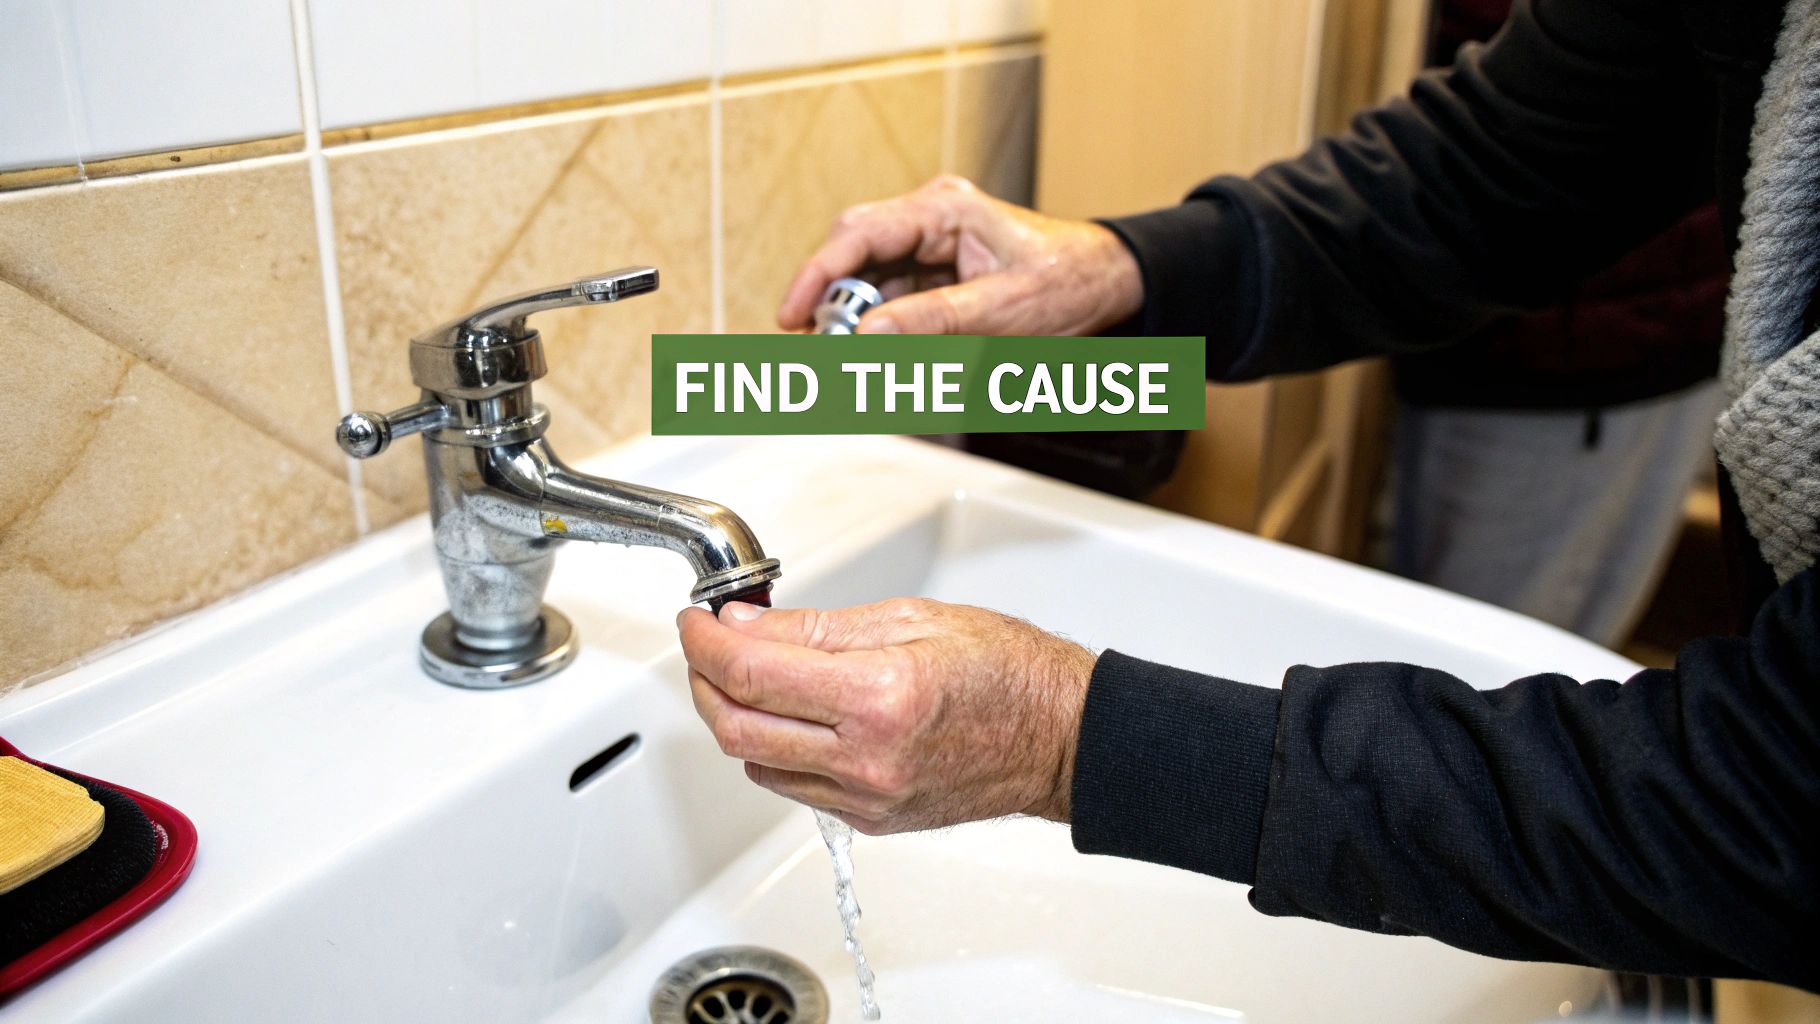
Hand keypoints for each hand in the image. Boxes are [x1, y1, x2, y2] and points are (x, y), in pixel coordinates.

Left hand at [676, 597, 1096, 834]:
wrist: (1062, 738)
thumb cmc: (1008, 670)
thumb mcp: (910, 618)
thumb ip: (816, 628)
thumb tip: (745, 627)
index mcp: (880, 696)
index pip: (753, 673)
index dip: (705, 643)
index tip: (696, 621)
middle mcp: (867, 757)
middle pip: (736, 728)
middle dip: (704, 680)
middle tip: (706, 646)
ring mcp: (867, 797)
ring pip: (755, 762)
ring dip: (734, 716)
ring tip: (750, 675)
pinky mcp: (871, 820)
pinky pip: (794, 785)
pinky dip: (774, 747)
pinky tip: (791, 716)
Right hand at [776, 175, 1143, 335]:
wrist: (1110, 284)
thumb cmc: (1070, 282)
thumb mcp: (1000, 310)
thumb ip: (931, 323)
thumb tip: (867, 337)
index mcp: (944, 210)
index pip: (858, 234)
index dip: (815, 276)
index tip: (791, 316)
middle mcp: (930, 220)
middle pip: (854, 259)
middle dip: (833, 307)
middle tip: (821, 354)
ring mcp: (930, 246)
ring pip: (869, 286)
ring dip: (858, 327)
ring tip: (852, 370)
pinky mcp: (935, 275)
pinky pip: (893, 303)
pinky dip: (883, 334)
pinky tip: (882, 362)